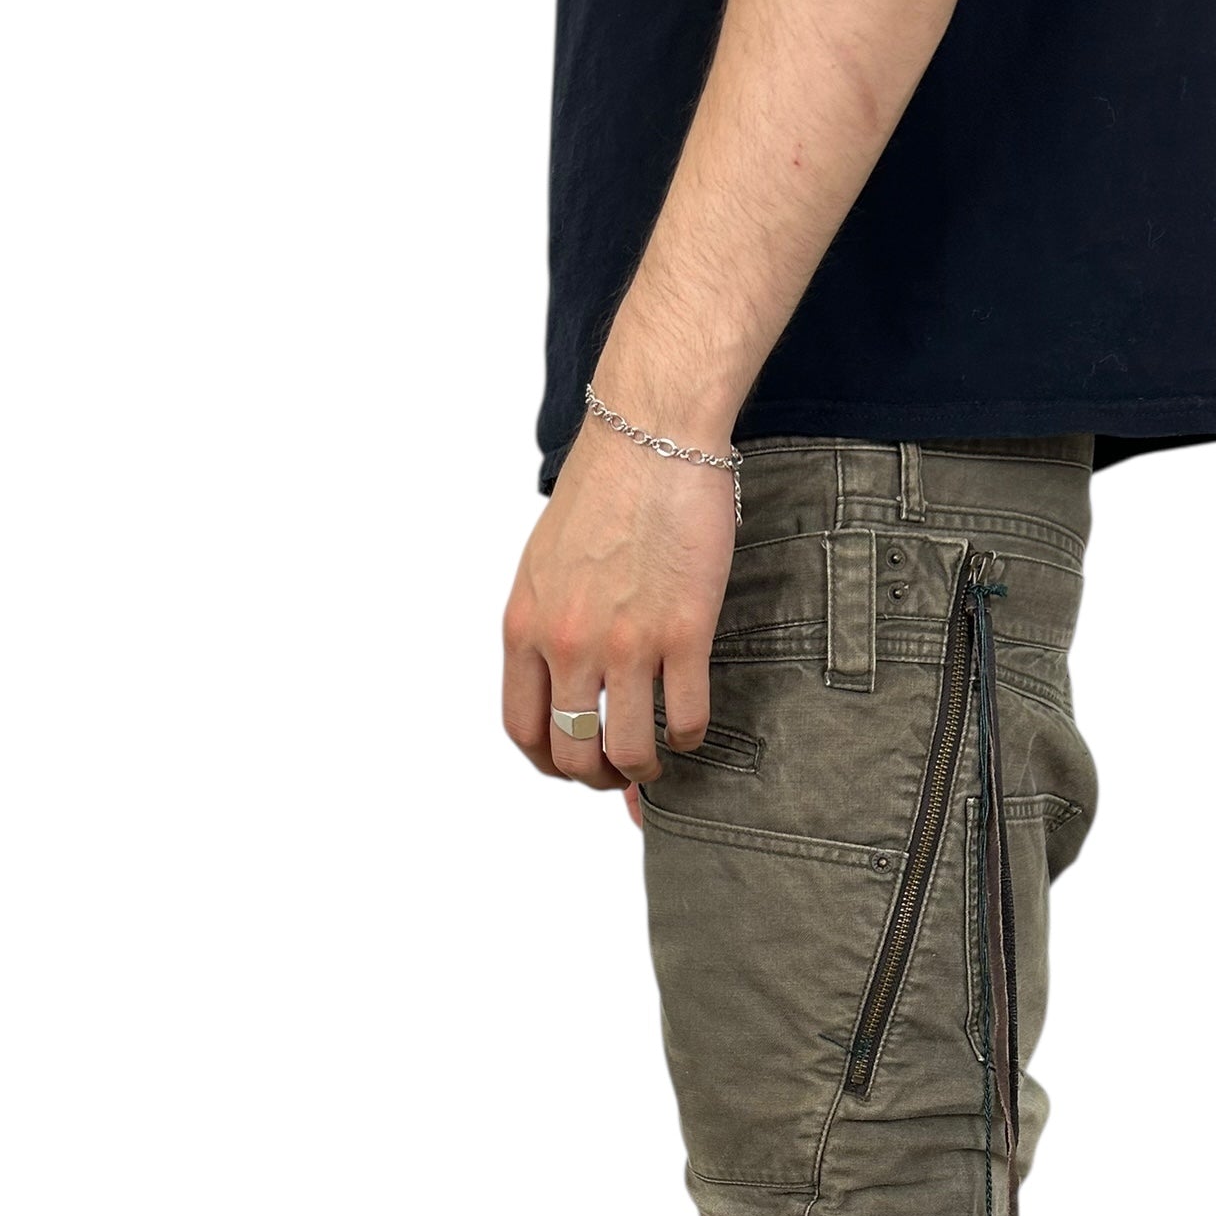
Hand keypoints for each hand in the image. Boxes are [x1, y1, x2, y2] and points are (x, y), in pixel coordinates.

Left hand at [501, 416, 734, 798]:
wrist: (650, 437)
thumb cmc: (603, 492)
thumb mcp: (544, 566)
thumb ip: (546, 626)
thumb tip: (565, 679)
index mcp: (525, 626)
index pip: (522, 728)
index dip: (549, 761)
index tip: (573, 764)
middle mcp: (567, 643)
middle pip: (572, 752)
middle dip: (597, 777)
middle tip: (620, 773)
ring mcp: (625, 642)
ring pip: (628, 750)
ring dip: (644, 770)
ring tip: (657, 761)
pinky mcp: (683, 632)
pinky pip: (686, 718)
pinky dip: (690, 738)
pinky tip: (692, 727)